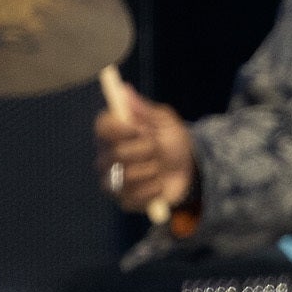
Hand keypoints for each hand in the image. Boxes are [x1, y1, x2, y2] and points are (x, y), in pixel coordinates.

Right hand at [93, 94, 194, 218]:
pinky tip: (159, 184)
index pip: (101, 127)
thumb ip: (145, 109)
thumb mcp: (166, 121)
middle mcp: (107, 156)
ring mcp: (114, 180)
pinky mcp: (124, 200)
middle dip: (145, 151)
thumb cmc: (172, 141)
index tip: (137, 129)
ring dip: (152, 171)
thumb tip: (124, 90)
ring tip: (159, 168)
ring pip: (125, 177)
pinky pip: (133, 197)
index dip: (118, 129)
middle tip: (157, 149)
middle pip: (115, 154)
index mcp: (114, 133)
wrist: (189, 170)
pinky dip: (153, 190)